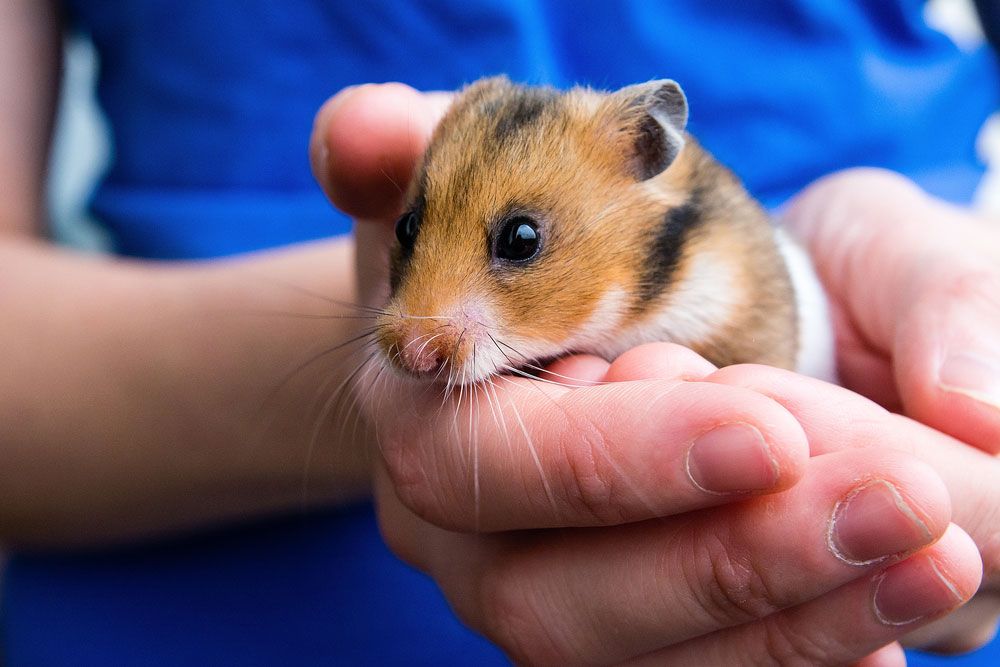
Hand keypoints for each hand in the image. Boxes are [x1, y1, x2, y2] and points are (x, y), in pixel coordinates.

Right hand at [311, 83, 982, 664]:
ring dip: (788, 620)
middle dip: (728, 558)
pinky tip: (889, 612)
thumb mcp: (486, 164)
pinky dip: (790, 650)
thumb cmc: (535, 230)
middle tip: (896, 503)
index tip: (769, 425)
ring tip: (928, 557)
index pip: (492, 458)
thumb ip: (421, 142)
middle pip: (559, 599)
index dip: (617, 456)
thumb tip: (357, 136)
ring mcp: (527, 593)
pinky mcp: (601, 629)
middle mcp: (459, 530)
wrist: (548, 307)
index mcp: (420, 411)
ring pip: (632, 658)